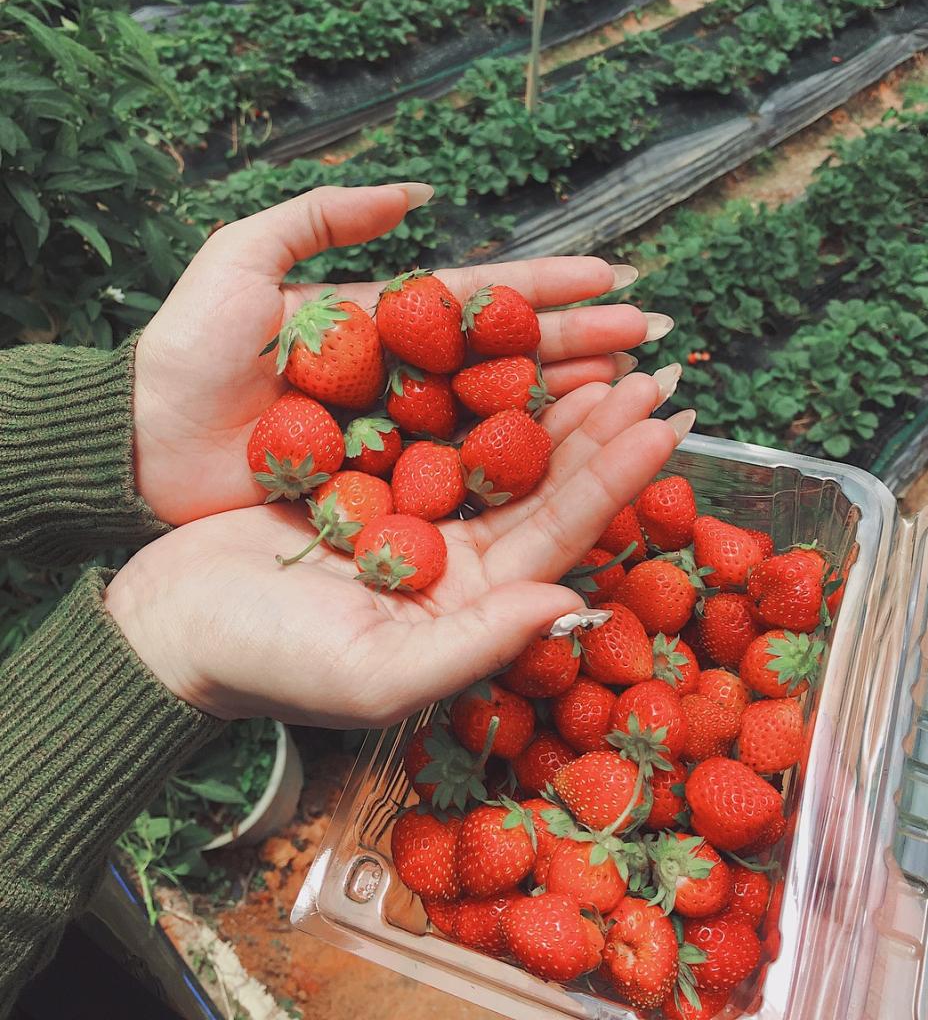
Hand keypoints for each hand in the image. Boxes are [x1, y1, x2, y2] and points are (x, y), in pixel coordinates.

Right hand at [107, 377, 690, 727]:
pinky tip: (506, 349)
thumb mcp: (372, 671)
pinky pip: (435, 427)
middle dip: (601, 429)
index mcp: (470, 607)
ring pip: (497, 451)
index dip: (618, 480)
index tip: (667, 425)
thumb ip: (474, 645)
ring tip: (601, 351)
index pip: (561, 535)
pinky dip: (472, 389)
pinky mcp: (369, 480)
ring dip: (548, 401)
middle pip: (543, 485)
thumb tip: (568, 605)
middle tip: (653, 371)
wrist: (167, 626)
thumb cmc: (263, 662)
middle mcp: (455, 562)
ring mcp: (415, 517)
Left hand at [132, 184, 668, 525]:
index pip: (486, 298)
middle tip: (655, 342)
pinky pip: (464, 478)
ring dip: (570, 405)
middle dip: (585, 345)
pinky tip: (572, 465)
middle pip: (511, 358)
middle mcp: (406, 378)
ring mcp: (402, 438)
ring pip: (502, 417)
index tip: (617, 276)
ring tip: (636, 396)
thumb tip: (418, 192)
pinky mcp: (388, 492)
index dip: (552, 286)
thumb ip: (322, 215)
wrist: (141, 448)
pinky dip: (519, 470)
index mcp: (385, 320)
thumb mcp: (243, 259)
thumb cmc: (187, 353)